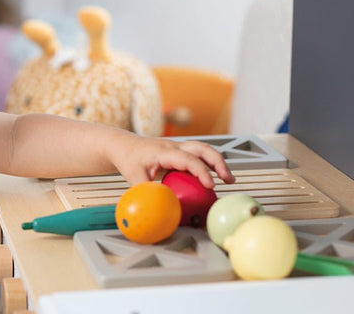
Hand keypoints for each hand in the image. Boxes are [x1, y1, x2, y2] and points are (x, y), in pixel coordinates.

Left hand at [113, 136, 233, 188]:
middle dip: (218, 162)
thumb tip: (155, 208)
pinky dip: (210, 164)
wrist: (124, 145)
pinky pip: (199, 156)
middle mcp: (174, 146)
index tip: (210, 185)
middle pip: (202, 148)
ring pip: (204, 150)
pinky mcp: (180, 152)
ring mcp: (179, 147)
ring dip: (218, 162)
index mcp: (164, 151)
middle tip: (228, 179)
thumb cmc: (128, 159)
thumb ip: (144, 191)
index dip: (201, 171)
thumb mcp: (132, 176)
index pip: (188, 159)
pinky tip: (215, 178)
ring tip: (229, 180)